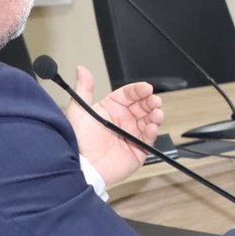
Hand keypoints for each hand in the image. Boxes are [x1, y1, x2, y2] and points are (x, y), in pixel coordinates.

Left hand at [64, 65, 163, 186]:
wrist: (83, 166)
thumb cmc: (78, 141)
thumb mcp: (79, 111)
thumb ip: (84, 89)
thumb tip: (81, 69)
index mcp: (111, 110)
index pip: (128, 95)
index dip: (138, 90)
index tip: (146, 88)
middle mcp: (122, 122)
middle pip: (142, 107)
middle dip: (151, 102)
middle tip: (154, 101)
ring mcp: (131, 136)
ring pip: (149, 121)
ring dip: (155, 115)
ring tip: (156, 113)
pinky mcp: (137, 151)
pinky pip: (149, 139)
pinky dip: (152, 132)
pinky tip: (151, 127)